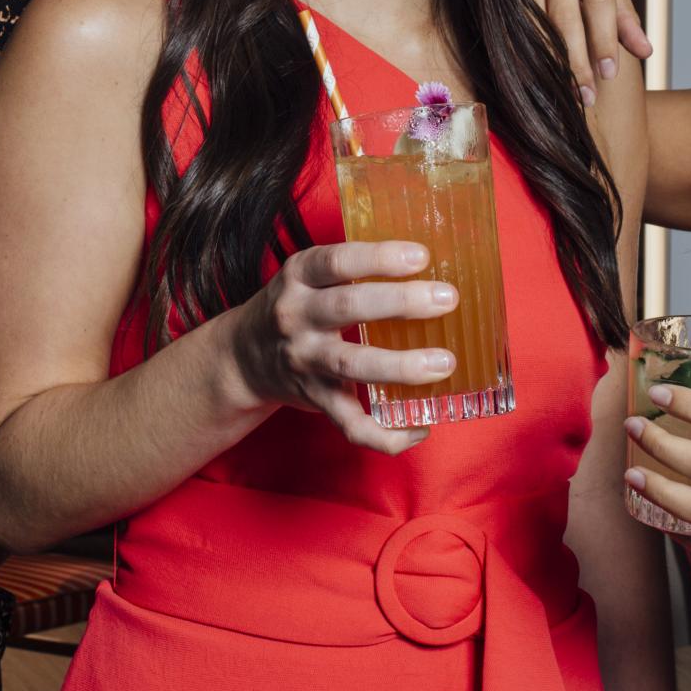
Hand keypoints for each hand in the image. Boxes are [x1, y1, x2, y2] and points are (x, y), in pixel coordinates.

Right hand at [230, 241, 457, 454]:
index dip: (379, 258)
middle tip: (447, 299)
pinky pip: (350, 423)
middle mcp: (297, 316)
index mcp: (299, 277)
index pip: (337, 261)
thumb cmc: (296, 307)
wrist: (243, 357)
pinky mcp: (315, 399)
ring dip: (401, 365)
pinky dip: (386, 434)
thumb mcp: (308, 275)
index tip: (421, 257)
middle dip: (401, 302)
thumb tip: (431, 263)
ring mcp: (305, 361)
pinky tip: (421, 427)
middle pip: (348, 306)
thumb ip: (352, 268)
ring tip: (444, 363)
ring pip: (352, 365)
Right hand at [508, 0, 651, 104]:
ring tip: (563, 91)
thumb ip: (625, 15)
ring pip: (535, 21)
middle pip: (565, 18)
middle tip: (586, 95)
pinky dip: (522, 49)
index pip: (599, 3)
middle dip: (576, 61)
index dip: (603, 41)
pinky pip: (513, 19)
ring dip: (548, 61)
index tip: (609, 74)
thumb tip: (645, 51)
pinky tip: (532, 73)